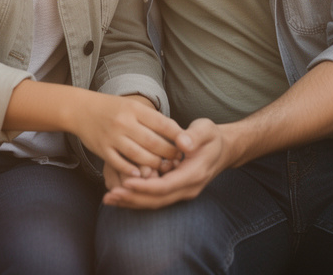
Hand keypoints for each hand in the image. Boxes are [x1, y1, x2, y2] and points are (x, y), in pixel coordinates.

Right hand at [72, 93, 183, 181]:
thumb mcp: (132, 106)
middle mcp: (124, 122)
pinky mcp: (102, 149)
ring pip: (138, 155)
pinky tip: (141, 175)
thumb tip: (178, 134)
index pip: (163, 124)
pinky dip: (131, 171)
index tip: (187, 145)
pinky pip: (119, 163)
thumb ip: (152, 119)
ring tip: (163, 168)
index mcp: (134, 109)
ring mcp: (112, 137)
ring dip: (153, 164)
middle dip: (169, 153)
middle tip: (178, 160)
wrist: (80, 109)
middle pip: (153, 142)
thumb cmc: (112, 109)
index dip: (178, 136)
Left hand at [102, 118, 233, 208]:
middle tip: (109, 196)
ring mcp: (182, 192)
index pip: (166, 186)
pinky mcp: (176, 190)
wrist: (223, 149)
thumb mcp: (206, 130)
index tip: (125, 182)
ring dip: (132, 201)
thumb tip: (182, 144)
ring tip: (109, 198)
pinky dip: (137, 198)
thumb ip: (194, 136)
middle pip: (157, 200)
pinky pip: (155, 198)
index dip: (145, 186)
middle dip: (133, 199)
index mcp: (194, 174)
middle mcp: (188, 188)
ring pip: (155, 202)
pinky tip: (120, 194)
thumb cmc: (212, 136)